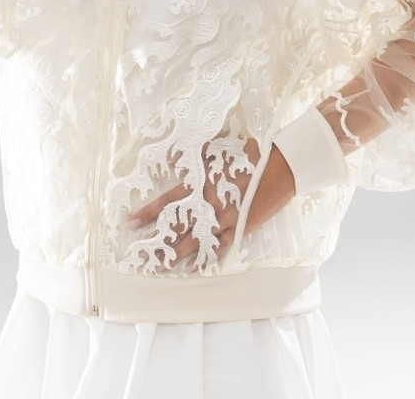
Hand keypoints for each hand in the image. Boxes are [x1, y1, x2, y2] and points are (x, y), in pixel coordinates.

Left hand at [127, 139, 296, 271]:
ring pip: (195, 242)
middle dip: (157, 241)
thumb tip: (170, 158)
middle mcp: (209, 206)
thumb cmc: (250, 154)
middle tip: (139, 254)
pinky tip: (192, 267)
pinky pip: (219, 247)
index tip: (132, 223)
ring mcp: (225, 220)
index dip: (149, 213)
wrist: (282, 167)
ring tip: (159, 267)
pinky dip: (205, 257)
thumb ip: (192, 155)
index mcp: (201, 186)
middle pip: (177, 227)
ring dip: (175, 255)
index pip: (168, 202)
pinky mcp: (240, 228)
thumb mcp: (217, 147)